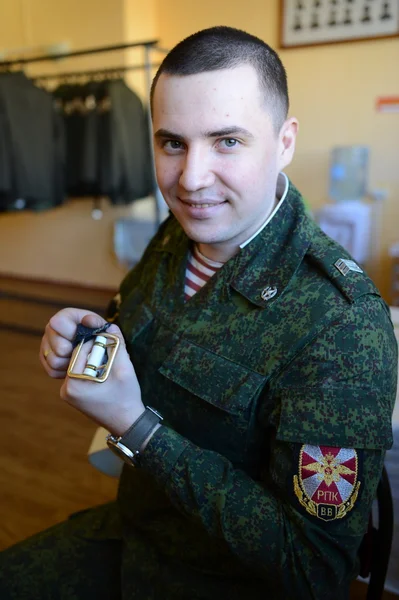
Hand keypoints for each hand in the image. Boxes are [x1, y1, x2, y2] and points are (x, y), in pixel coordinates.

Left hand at [40, 308, 144, 435]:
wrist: (126, 423)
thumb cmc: (126, 398)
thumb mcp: (125, 369)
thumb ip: (116, 345)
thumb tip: (111, 326)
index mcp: (75, 383)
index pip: (81, 350)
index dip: (97, 343)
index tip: (110, 343)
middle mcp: (66, 389)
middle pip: (77, 356)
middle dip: (94, 351)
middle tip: (110, 352)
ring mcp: (67, 393)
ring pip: (78, 364)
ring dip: (93, 359)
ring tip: (109, 363)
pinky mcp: (72, 394)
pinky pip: (78, 373)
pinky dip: (90, 368)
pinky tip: (104, 370)